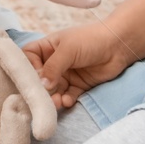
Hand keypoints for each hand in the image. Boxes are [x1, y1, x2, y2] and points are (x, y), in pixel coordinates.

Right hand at [24, 22, 138, 109]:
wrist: (118, 46)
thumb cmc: (90, 40)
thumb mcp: (68, 50)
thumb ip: (53, 67)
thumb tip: (41, 86)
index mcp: (48, 47)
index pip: (28, 57)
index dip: (26, 67)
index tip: (30, 78)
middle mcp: (54, 62)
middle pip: (39, 78)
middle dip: (40, 89)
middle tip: (41, 98)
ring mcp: (66, 74)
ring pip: (53, 90)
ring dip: (52, 98)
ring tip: (56, 103)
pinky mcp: (78, 86)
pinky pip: (67, 96)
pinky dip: (66, 100)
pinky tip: (68, 101)